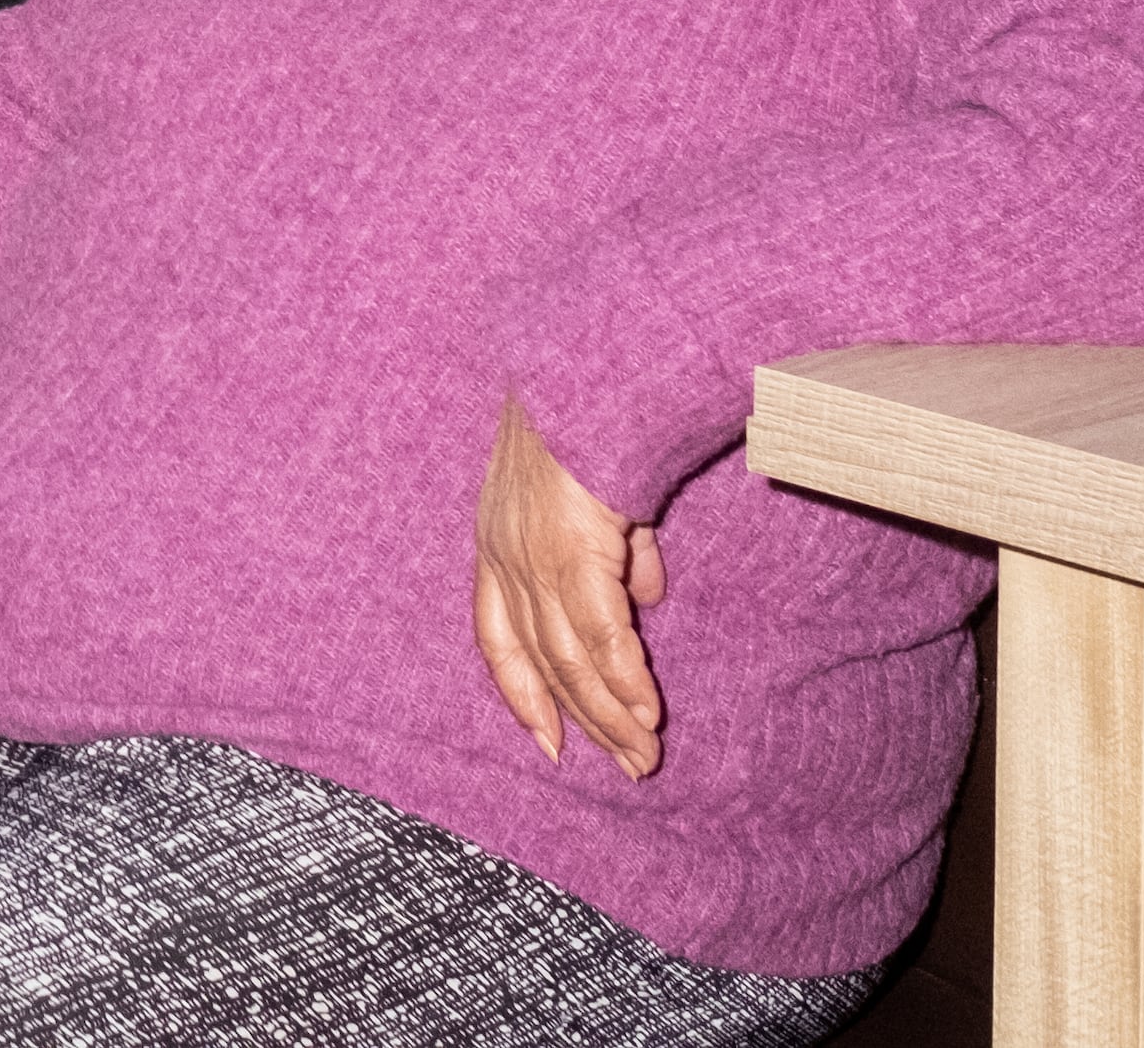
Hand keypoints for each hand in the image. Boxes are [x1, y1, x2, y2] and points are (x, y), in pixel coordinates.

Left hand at [472, 394, 666, 777]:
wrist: (589, 376)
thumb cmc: (591, 428)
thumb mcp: (591, 498)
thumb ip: (614, 552)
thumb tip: (646, 600)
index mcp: (496, 542)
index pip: (496, 635)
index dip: (520, 691)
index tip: (546, 741)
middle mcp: (504, 556)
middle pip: (538, 660)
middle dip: (581, 719)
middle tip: (624, 766)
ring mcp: (533, 556)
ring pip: (569, 659)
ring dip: (609, 713)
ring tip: (643, 755)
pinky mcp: (571, 552)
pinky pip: (601, 634)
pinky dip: (625, 679)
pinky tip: (646, 712)